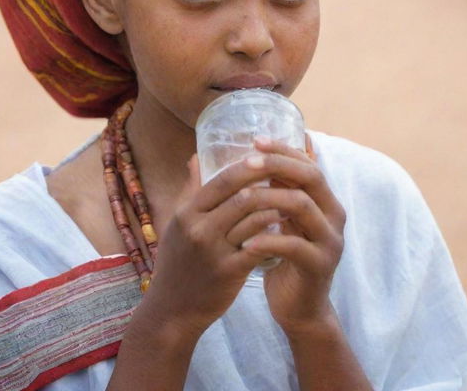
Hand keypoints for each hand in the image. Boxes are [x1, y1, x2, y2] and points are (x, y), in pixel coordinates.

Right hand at [137, 154, 289, 335]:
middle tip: (288, 174)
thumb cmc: (177, 261)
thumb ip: (190, 189)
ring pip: (253, 218)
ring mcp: (214, 251)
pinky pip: (259, 245)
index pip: (222, 179)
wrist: (172, 310)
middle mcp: (199, 228)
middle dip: (268, 182)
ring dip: (276, 204)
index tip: (268, 156)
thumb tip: (196, 156)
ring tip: (294, 196)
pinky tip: (286, 225)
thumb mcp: (176, 222)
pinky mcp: (229, 272)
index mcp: (187, 212)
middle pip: (241, 194)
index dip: (248, 166)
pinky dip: (274, 232)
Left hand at [237, 136, 346, 335]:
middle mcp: (333, 214)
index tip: (255, 139)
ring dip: (268, 198)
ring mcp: (330, 240)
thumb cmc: (285, 257)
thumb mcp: (282, 219)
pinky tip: (244, 241)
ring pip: (302, 206)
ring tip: (239, 198)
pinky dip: (267, 239)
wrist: (300, 308)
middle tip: (248, 161)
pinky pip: (293, 245)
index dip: (283, 150)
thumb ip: (276, 191)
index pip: (307, 163)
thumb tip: (250, 156)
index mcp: (324, 199)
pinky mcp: (320, 264)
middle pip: (310, 177)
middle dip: (278, 165)